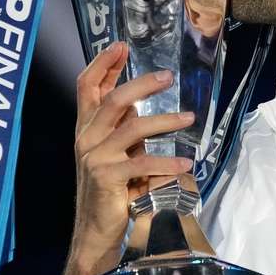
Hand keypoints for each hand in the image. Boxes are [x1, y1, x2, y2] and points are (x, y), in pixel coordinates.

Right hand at [57, 42, 194, 274]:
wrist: (97, 228)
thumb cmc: (111, 187)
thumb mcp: (116, 149)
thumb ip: (123, 124)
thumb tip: (139, 96)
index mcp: (86, 127)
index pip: (86, 86)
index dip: (101, 63)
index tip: (121, 45)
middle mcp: (86, 137)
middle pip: (112, 100)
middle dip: (141, 84)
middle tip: (168, 76)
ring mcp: (95, 157)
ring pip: (132, 127)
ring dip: (165, 121)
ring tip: (189, 119)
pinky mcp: (107, 178)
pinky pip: (142, 163)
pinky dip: (166, 162)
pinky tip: (185, 163)